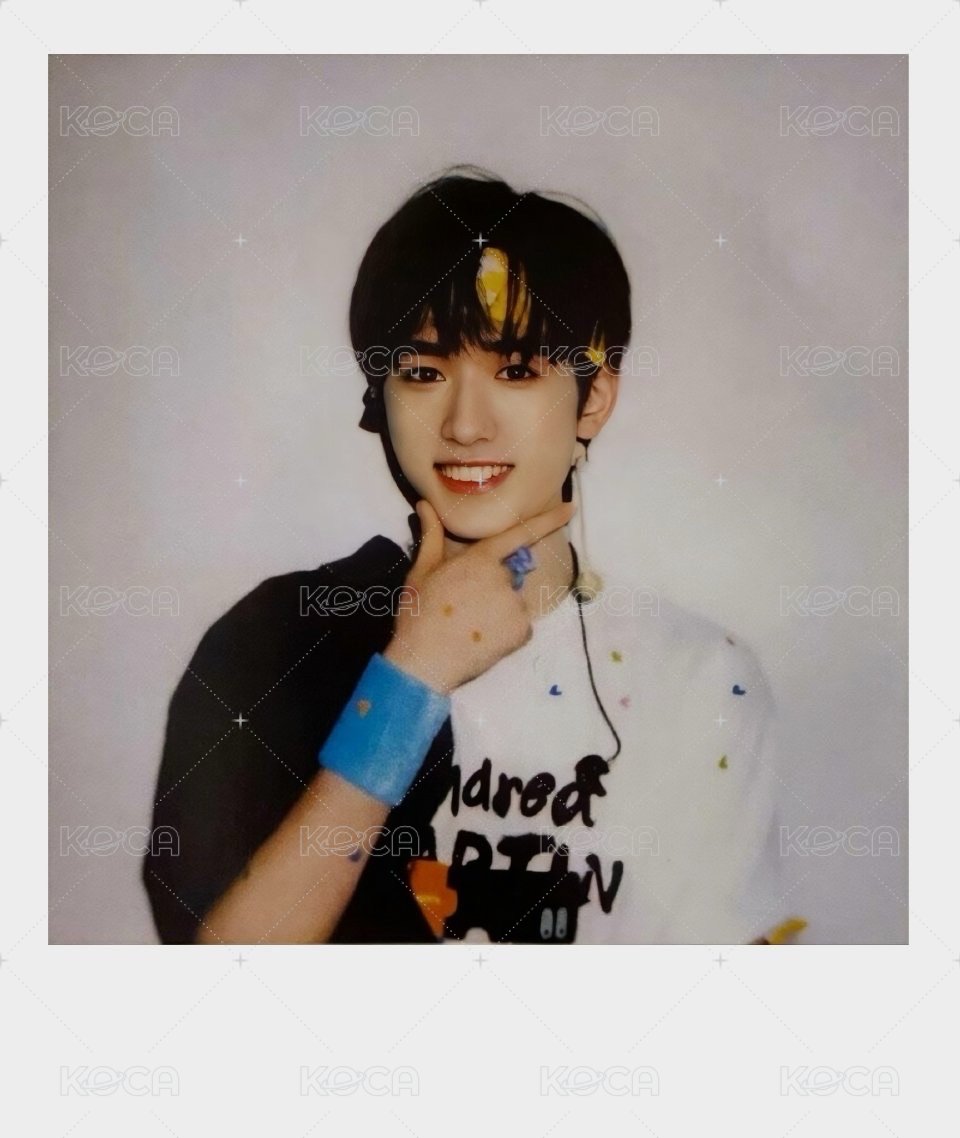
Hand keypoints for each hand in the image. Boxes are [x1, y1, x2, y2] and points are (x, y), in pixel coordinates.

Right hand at [382, 497, 575, 693]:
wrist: (424, 661)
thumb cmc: (419, 612)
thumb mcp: (422, 570)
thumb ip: (432, 534)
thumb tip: (425, 503)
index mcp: (481, 560)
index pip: (519, 534)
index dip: (548, 520)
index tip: (570, 510)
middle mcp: (504, 578)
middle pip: (507, 575)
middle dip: (491, 585)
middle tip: (464, 605)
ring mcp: (516, 606)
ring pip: (513, 601)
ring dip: (498, 609)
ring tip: (469, 624)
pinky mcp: (522, 631)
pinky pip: (518, 625)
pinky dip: (505, 631)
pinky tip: (481, 638)